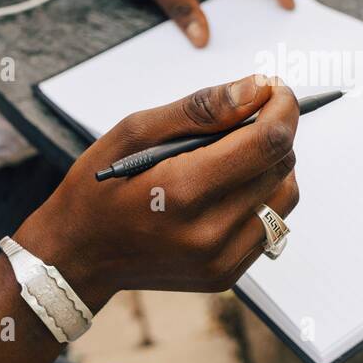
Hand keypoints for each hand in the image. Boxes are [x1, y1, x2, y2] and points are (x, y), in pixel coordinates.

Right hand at [15, 75, 299, 310]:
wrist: (76, 258)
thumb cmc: (98, 186)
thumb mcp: (134, 131)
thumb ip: (201, 108)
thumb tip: (258, 88)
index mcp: (182, 191)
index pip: (268, 142)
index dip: (283, 107)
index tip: (275, 89)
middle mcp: (209, 232)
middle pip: (282, 165)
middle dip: (274, 131)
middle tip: (247, 117)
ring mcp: (221, 259)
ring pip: (286, 196)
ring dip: (273, 165)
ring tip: (235, 155)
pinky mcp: (227, 274)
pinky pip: (271, 224)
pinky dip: (262, 197)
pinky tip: (228, 188)